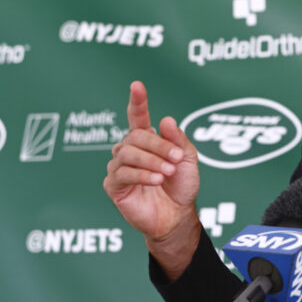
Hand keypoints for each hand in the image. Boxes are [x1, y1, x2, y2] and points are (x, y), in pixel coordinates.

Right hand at [103, 81, 202, 279]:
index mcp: (147, 141)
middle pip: (136, 136)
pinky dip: (141, 174)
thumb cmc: (182, 186)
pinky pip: (122, 173)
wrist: (178, 215)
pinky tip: (156, 180)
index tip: (137, 86)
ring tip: (167, 173)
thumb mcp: (187, 160)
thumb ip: (178, 140)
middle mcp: (130, 151)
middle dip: (158, 145)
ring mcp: (119, 167)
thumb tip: (165, 119)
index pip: (138, 117)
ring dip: (151, 161)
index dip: (138, 102)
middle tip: (175, 158)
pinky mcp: (113, 185)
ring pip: (127, 153)